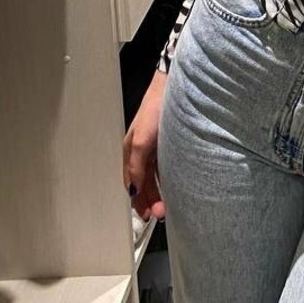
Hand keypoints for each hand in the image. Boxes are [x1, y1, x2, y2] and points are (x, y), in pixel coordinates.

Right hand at [123, 70, 167, 221]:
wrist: (174, 87)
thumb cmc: (156, 109)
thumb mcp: (142, 140)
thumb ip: (136, 166)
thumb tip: (132, 190)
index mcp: (130, 151)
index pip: (131, 183)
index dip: (138, 200)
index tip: (147, 215)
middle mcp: (140, 150)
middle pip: (142, 181)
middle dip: (149, 199)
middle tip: (160, 213)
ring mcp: (154, 146)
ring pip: (153, 175)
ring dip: (158, 192)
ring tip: (166, 205)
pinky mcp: (167, 142)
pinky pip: (163, 166)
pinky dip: (165, 179)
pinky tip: (172, 186)